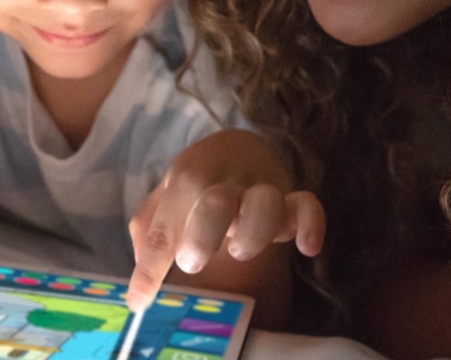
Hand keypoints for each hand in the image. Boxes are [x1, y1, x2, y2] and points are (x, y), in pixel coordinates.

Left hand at [125, 130, 324, 312]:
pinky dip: (311, 225)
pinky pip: (309, 205)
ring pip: (265, 202)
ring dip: (253, 230)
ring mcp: (260, 187)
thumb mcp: (165, 200)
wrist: (239, 147)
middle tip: (192, 262)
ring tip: (240, 252)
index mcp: (185, 182)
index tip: (139, 302)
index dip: (149, 269)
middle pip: (214, 204)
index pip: (163, 229)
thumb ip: (149, 231)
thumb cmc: (196, 185)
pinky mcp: (293, 195)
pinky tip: (307, 248)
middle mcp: (223, 183)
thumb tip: (142, 274)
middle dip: (202, 237)